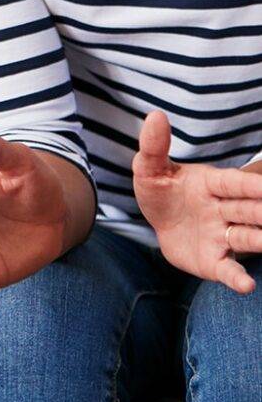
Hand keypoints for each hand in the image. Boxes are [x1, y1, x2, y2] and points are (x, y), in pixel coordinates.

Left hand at [133, 110, 261, 294]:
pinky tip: (246, 286)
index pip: (232, 183)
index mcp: (211, 184)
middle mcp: (223, 211)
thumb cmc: (162, 190)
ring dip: (259, 241)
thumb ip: (154, 146)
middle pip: (248, 211)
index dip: (249, 184)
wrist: (158, 221)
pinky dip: (237, 278)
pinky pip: (228, 270)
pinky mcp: (214, 261)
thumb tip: (155, 115)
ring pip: (247, 238)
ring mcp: (222, 236)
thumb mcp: (150, 168)